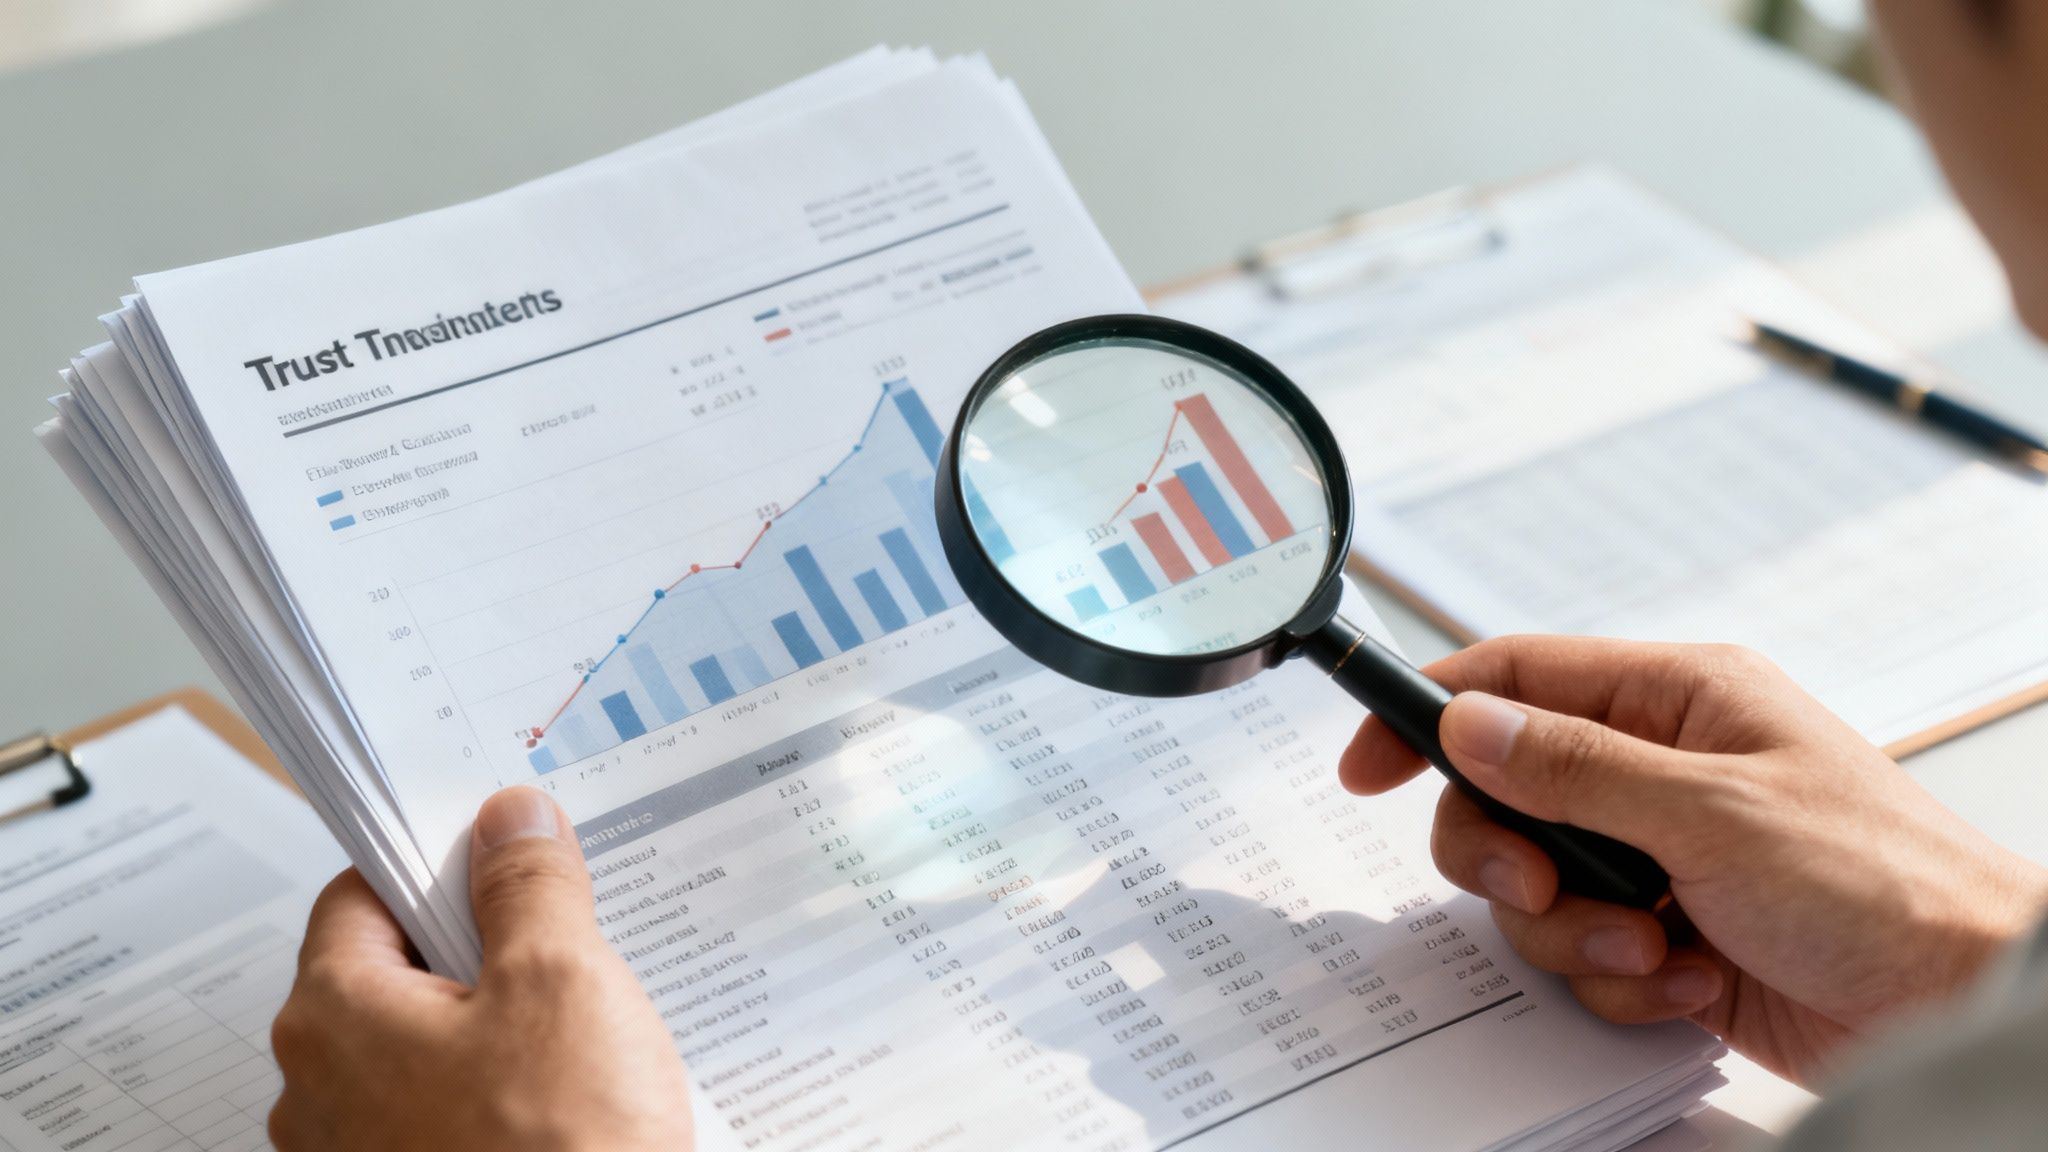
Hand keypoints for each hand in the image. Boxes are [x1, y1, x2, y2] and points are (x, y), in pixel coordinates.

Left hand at [269, 787, 691, 1149]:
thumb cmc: (562, 1151)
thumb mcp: (564, 980)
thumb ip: (528, 886)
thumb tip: (509, 821)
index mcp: (331, 1015)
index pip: (360, 893)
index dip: (438, 863)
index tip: (504, 855)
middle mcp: (318, 1090)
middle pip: (392, 971)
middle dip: (479, 948)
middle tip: (564, 940)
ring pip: (421, 1048)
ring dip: (492, 1026)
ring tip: (580, 1028)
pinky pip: (440, 1115)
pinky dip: (495, 1092)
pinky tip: (566, 1096)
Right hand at [1341, 636, 2047, 1085]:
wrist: (1960, 1002)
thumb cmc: (1880, 882)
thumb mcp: (1711, 811)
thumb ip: (1573, 765)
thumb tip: (1466, 721)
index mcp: (1675, 699)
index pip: (1516, 678)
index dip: (1428, 714)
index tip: (1366, 766)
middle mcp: (1657, 769)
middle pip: (1502, 794)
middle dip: (1506, 855)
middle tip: (1539, 888)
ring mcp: (1658, 854)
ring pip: (1533, 886)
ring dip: (1578, 934)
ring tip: (1658, 949)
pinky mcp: (1666, 931)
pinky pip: (1583, 954)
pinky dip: (1625, 980)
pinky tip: (1697, 978)